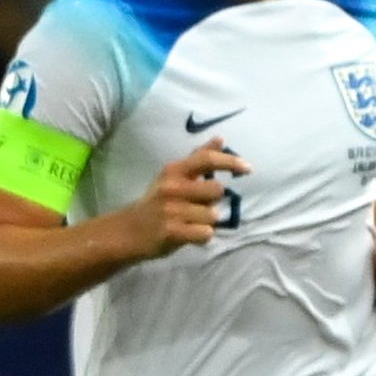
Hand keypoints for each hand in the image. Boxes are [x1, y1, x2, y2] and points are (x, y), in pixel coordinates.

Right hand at [124, 139, 247, 259]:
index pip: (206, 159)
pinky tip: (189, 234)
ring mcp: (171, 210)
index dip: (230, 162)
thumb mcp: (173, 176)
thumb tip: (220, 139)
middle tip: (197, 206)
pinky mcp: (172, 232)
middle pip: (217, 190)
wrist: (128, 231)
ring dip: (207, 221)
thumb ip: (198, 159)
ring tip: (190, 222)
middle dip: (213, 201)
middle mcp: (172, 187)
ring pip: (213, 215)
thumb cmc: (158, 201)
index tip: (248, 168)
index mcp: (174, 171)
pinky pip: (206, 233)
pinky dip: (202, 237)